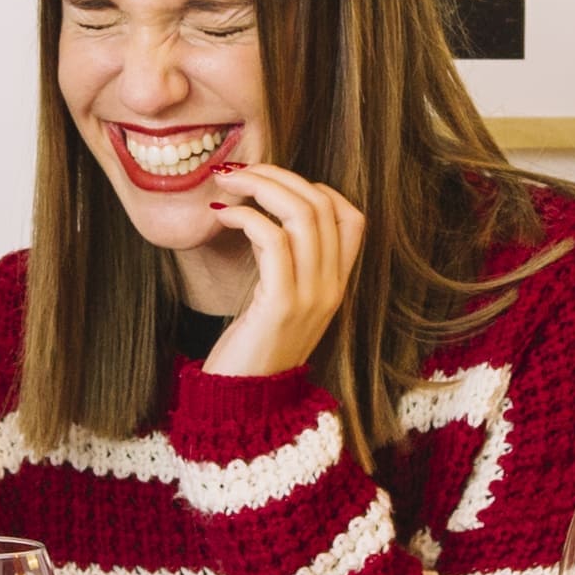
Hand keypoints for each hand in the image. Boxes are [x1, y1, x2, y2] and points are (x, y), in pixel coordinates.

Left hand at [201, 166, 367, 382]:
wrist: (243, 404)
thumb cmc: (250, 350)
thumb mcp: (275, 299)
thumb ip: (280, 262)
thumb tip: (262, 216)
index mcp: (336, 286)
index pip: (352, 218)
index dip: (316, 188)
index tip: (273, 185)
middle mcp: (332, 288)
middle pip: (323, 204)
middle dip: (278, 175)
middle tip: (237, 169)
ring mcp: (312, 297)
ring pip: (302, 213)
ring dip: (261, 185)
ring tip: (227, 183)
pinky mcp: (281, 305)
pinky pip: (272, 239)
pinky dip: (245, 215)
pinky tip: (221, 216)